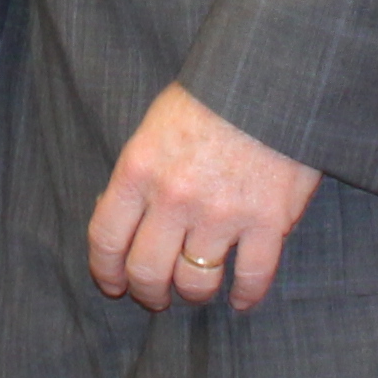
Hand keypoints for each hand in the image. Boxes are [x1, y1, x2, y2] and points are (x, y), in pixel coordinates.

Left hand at [87, 82, 322, 312]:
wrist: (271, 78)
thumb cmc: (211, 97)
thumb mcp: (154, 125)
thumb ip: (138, 174)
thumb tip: (122, 217)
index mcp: (139, 170)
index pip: (106, 239)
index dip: (106, 271)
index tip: (114, 283)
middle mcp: (174, 198)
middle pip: (147, 272)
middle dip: (149, 293)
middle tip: (157, 295)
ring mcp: (221, 214)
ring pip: (196, 283)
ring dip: (193, 294)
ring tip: (197, 291)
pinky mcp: (267, 222)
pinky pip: (251, 278)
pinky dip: (244, 297)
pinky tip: (240, 299)